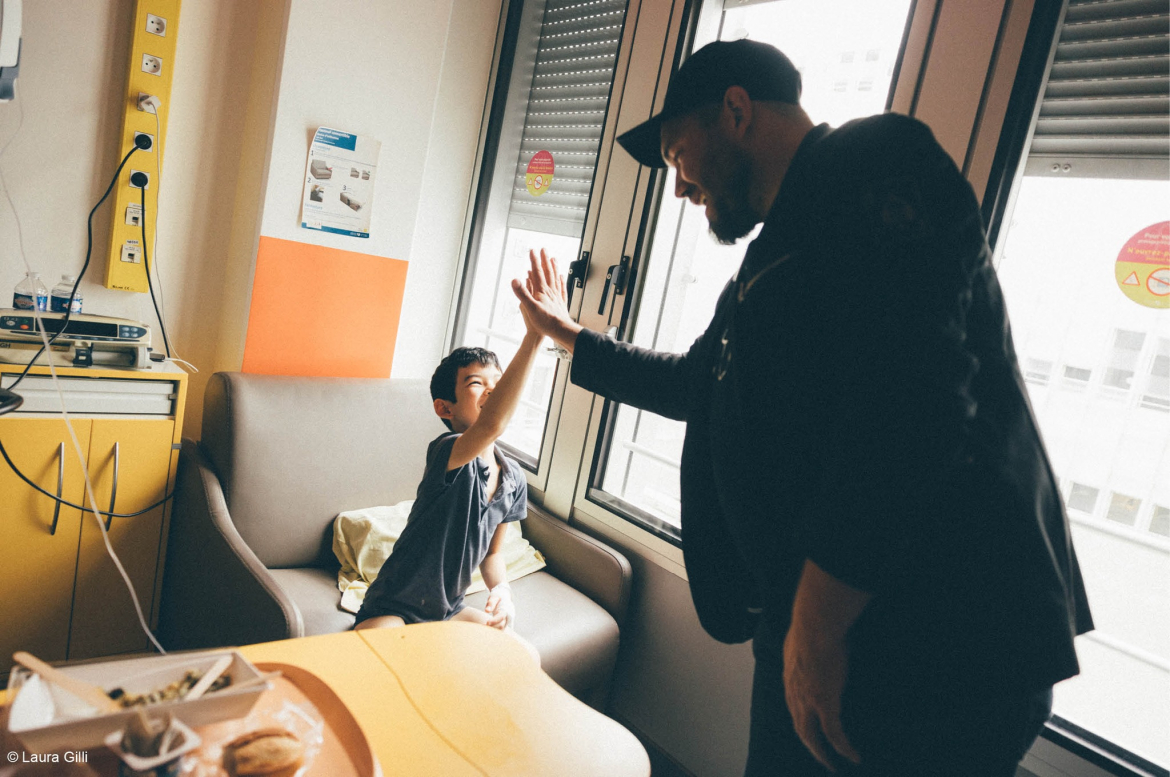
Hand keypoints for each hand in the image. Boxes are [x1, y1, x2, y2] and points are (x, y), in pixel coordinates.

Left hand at [484, 585, 514, 629]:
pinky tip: (487, 632)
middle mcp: (508, 617)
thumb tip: (486, 611)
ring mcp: (507, 621)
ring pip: (501, 630)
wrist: (503, 598)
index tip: (486, 622)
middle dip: (492, 628)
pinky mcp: (504, 624)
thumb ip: (490, 603)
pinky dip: (494, 632)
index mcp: (506, 610)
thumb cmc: (497, 597)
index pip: (501, 617)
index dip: (494, 621)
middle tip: (483, 627)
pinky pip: (500, 630)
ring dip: (493, 631)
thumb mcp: (494, 598)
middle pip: (501, 625)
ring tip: (484, 629)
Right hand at [512, 249, 578, 347]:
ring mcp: (557, 296)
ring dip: (554, 267)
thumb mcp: (530, 308)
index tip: (532, 251)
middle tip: (544, 250)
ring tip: (554, 259)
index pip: (537, 272)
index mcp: (542, 291)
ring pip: (556, 278)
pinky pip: (561, 288)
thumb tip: (515, 280)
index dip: (534, 260)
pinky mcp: (561, 303)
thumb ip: (522, 293)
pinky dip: (561, 281)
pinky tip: (561, 277)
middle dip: (544, 260)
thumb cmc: (546, 322)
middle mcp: (551, 291)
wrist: (561, 330)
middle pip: (548, 272)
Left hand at [783, 622, 860, 771]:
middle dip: (810, 745)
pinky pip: (835, 734)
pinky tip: (854, 756)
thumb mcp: (802, 640)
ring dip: (823, 754)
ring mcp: (809, 701)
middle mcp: (795, 694)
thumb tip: (813, 643)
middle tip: (821, 757)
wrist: (814, 626)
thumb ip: (805, 648)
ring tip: (833, 765)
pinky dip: (844, 748)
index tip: (810, 730)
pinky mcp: (825, 704)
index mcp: (789, 679)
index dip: (802, 720)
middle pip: (800, 728)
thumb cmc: (812, 626)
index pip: (793, 707)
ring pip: (813, 737)